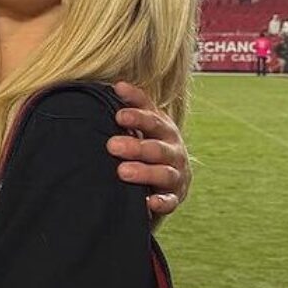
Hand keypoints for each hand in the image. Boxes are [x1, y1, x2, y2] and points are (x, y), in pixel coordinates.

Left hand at [107, 81, 190, 221]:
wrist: (172, 176)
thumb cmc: (149, 143)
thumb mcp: (144, 125)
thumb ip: (132, 107)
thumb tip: (115, 85)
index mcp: (164, 129)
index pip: (152, 118)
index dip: (137, 115)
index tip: (119, 115)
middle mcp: (173, 150)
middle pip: (156, 147)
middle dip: (135, 146)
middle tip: (111, 145)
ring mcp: (176, 174)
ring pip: (163, 173)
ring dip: (144, 172)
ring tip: (122, 171)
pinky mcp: (174, 197)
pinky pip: (169, 201)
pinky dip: (160, 202)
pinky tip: (147, 202)